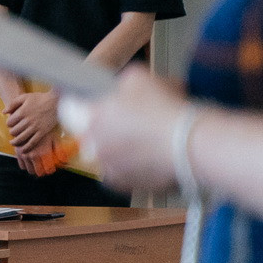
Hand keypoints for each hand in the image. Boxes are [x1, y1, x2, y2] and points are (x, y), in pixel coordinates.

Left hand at [4, 89, 60, 160]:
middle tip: (13, 132)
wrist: (57, 101)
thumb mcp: (24, 97)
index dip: (8, 124)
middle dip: (12, 132)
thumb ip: (12, 104)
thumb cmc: (40, 98)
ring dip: (15, 142)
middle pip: (14, 131)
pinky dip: (26, 147)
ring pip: (21, 138)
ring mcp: (35, 127)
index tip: (11, 124)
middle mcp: (28, 121)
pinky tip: (23, 150)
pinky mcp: (43, 132)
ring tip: (13, 143)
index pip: (10, 122)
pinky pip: (33, 142)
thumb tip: (3, 112)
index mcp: (22, 112)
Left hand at [63, 68, 188, 192]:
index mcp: (91, 118)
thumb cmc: (165, 108)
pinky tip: (149, 157)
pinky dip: (132, 166)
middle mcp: (92, 146)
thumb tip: (118, 86)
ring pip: (107, 154)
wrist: (191, 144)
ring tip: (145, 140)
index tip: (91, 101)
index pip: (70, 107)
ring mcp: (108, 168)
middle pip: (92, 132)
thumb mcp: (139, 77)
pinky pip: (122, 174)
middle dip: (107, 125)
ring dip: (120, 147)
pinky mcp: (125, 185)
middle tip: (131, 120)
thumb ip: (120, 82)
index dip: (80, 102)